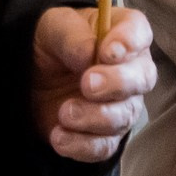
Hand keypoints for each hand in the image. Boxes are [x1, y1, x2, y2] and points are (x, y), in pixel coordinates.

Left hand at [31, 6, 156, 161]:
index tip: (108, 52)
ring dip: (94, 117)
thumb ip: (71, 37)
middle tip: (87, 84)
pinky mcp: (104, 134)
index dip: (129, 43)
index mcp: (121, 33)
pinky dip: (82, 145)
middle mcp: (130, 69)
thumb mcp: (53, 29)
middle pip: (142, 78)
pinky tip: (60, 136)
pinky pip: (105, 146)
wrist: (32, 77)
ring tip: (64, 112)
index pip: (139, 33)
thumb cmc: (52, 44)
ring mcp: (121, 104)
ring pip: (124, 116)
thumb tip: (87, 54)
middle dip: (117, 83)